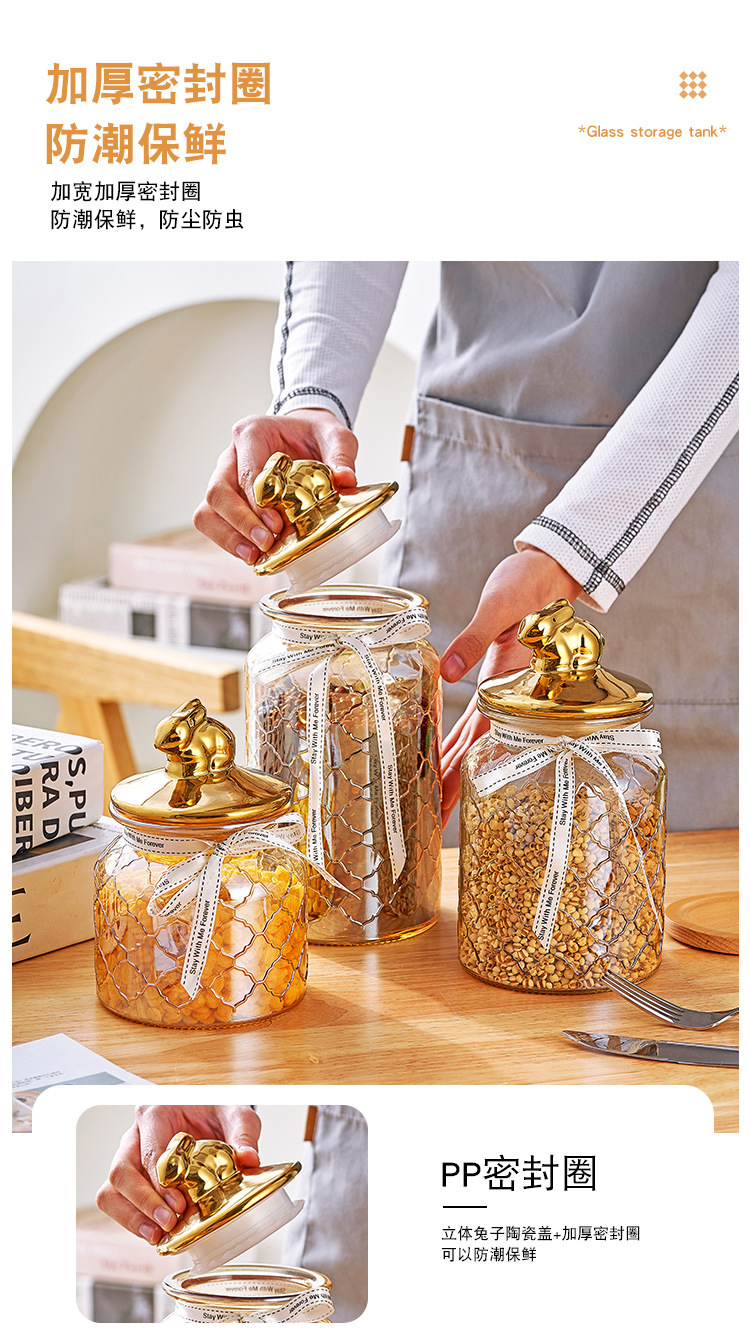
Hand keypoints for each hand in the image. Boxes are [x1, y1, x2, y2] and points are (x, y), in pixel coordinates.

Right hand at [96, 1104, 261, 1243]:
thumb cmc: (214, 1109)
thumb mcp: (235, 1113)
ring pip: (111, 1190)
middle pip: (121, 1172)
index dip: (160, 1183)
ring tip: (158, 1235)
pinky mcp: (131, 1177)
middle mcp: (136, 1134)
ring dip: (131, 1217)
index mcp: (156, 1112)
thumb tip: (248, 1159)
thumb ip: (242, 1133)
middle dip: (143, 1203)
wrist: (210, 1111)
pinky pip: (116, 1201)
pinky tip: (153, 1233)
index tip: (179, 1203)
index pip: (149, 1151)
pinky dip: (131, 1220)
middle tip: (170, 1222)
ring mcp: (129, 1156)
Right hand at [193, 409, 358, 564]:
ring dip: (228, 537)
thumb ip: (341, 454)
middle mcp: (231, 456)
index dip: (257, 502)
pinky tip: (252, 555)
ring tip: (254, 556)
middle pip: (218, 493)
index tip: (276, 524)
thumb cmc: (313, 433)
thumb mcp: (335, 435)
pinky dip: (229, 541)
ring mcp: (224, 478)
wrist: (304, 433)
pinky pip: (214, 521)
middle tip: (266, 543)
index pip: (245, 471)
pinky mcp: (226, 499)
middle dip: (240, 523)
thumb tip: (345, 479)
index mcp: (252, 434)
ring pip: (208, 510)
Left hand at [439, 547, 581, 824]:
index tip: (443, 803)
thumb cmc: (534, 584)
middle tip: (429, 819)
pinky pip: (472, 717)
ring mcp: (501, 691)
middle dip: (454, 784)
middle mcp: (507, 695)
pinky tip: (440, 753)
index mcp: (512, 684)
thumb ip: (474, 639)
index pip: (482, 740)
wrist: (552, 569)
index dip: (461, 773)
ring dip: (453, 766)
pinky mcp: (494, 678)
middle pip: (475, 750)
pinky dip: (456, 736)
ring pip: (472, 738)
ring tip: (431, 799)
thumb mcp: (501, 607)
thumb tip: (449, 672)